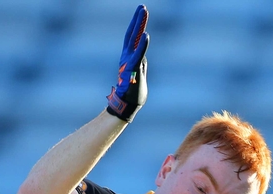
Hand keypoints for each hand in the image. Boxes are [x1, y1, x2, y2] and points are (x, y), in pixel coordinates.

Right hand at [106, 4, 149, 122]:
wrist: (127, 105)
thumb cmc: (133, 92)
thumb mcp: (139, 74)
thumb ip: (141, 64)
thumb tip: (142, 58)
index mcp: (129, 57)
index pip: (132, 37)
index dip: (136, 24)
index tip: (141, 11)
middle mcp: (127, 57)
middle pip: (132, 34)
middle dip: (138, 20)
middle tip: (142, 7)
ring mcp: (129, 62)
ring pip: (135, 40)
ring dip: (139, 25)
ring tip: (143, 12)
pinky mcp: (133, 69)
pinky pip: (138, 55)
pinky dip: (142, 45)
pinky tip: (146, 35)